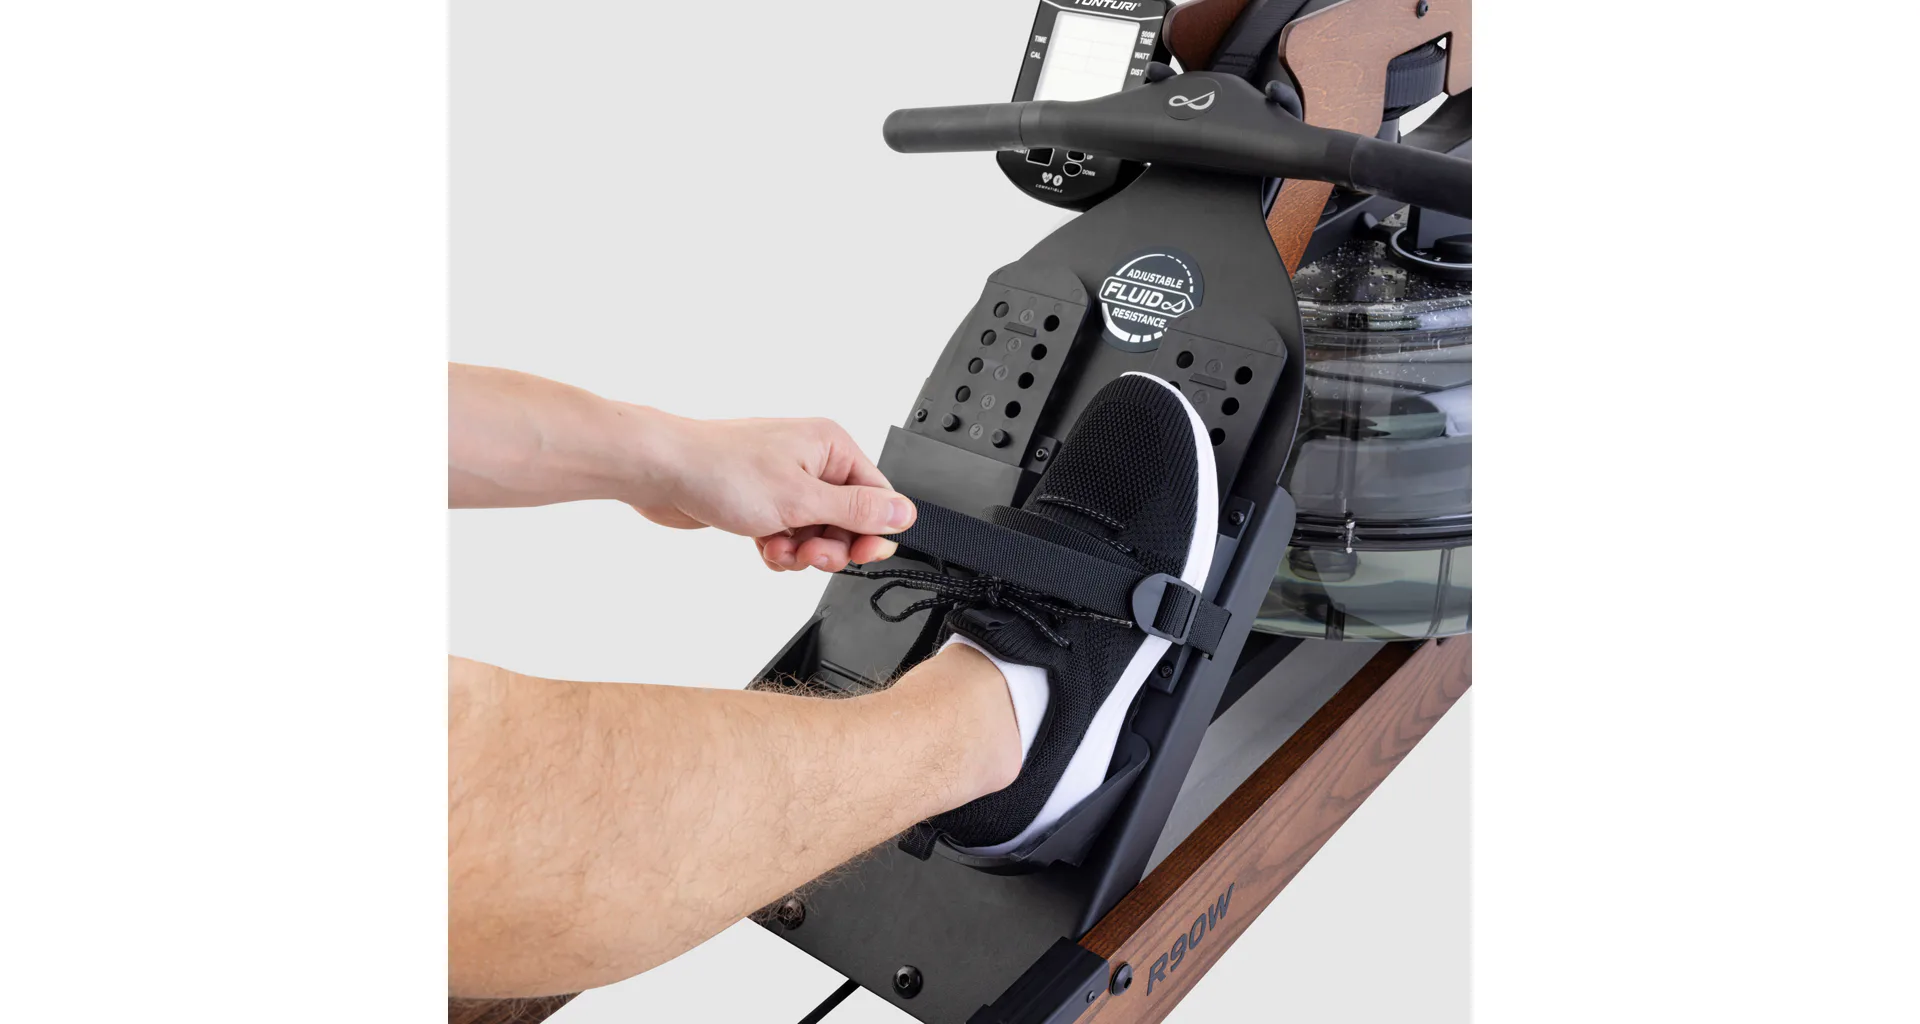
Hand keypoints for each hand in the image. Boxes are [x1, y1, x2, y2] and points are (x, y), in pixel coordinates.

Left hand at [631, 415, 916, 572]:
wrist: (661, 471)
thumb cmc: (721, 470)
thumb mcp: (801, 499)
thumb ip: (857, 511)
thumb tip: (903, 513)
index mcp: (831, 446)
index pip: (877, 495)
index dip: (871, 532)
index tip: (859, 556)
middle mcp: (812, 460)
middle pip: (848, 519)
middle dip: (830, 546)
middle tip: (809, 555)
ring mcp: (786, 481)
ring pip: (817, 533)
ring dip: (802, 552)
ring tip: (779, 550)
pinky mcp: (763, 501)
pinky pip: (790, 535)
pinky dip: (780, 549)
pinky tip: (764, 548)